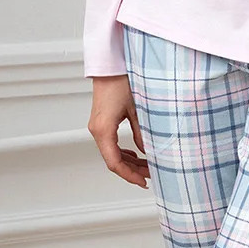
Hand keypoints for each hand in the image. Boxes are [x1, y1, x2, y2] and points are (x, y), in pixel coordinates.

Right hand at [88, 74, 149, 188]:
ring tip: (147, 166)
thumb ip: (143, 133)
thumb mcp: (138, 109)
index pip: (114, 162)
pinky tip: (136, 154)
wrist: (111, 65)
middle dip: (132, 170)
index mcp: (103, 130)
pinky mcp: (102, 122)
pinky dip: (124, 152)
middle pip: (113, 160)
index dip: (129, 176)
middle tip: (151, 175)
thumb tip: (151, 152)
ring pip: (113, 153)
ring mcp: (98, 126)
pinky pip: (111, 143)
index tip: (143, 182)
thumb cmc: (121, 81)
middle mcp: (97, 130)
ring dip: (130, 161)